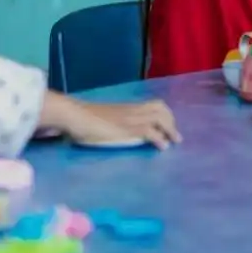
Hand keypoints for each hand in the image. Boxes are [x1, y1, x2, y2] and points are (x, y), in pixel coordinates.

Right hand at [46, 95, 180, 149]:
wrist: (76, 117)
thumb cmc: (83, 119)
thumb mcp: (103, 119)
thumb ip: (112, 123)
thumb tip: (112, 129)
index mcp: (127, 107)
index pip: (153, 104)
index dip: (164, 113)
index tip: (168, 124)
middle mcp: (133, 110)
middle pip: (160, 108)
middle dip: (171, 120)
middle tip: (174, 135)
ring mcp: (132, 119)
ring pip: (160, 118)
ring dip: (170, 129)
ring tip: (174, 141)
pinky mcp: (129, 130)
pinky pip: (150, 132)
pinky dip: (160, 139)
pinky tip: (162, 148)